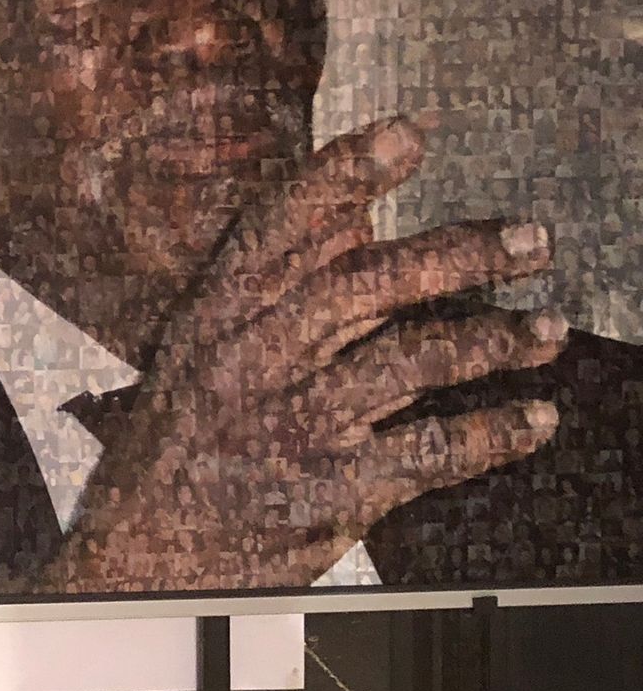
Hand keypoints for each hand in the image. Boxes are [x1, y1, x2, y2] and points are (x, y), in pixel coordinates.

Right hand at [56, 116, 565, 592]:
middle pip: (367, 284)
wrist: (143, 557)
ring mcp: (295, 423)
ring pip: (411, 361)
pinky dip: (493, 434)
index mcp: (219, 313)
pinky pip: (431, 451)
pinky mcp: (331, 489)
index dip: (345, 172)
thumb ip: (276, 291)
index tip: (409, 133)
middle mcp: (256, 356)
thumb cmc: (178, 444)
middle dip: (459, 253)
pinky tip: (534, 420)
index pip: (284, 224)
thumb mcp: (200, 353)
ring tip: (548, 328)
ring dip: (492, 340)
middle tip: (531, 239)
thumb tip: (352, 218)